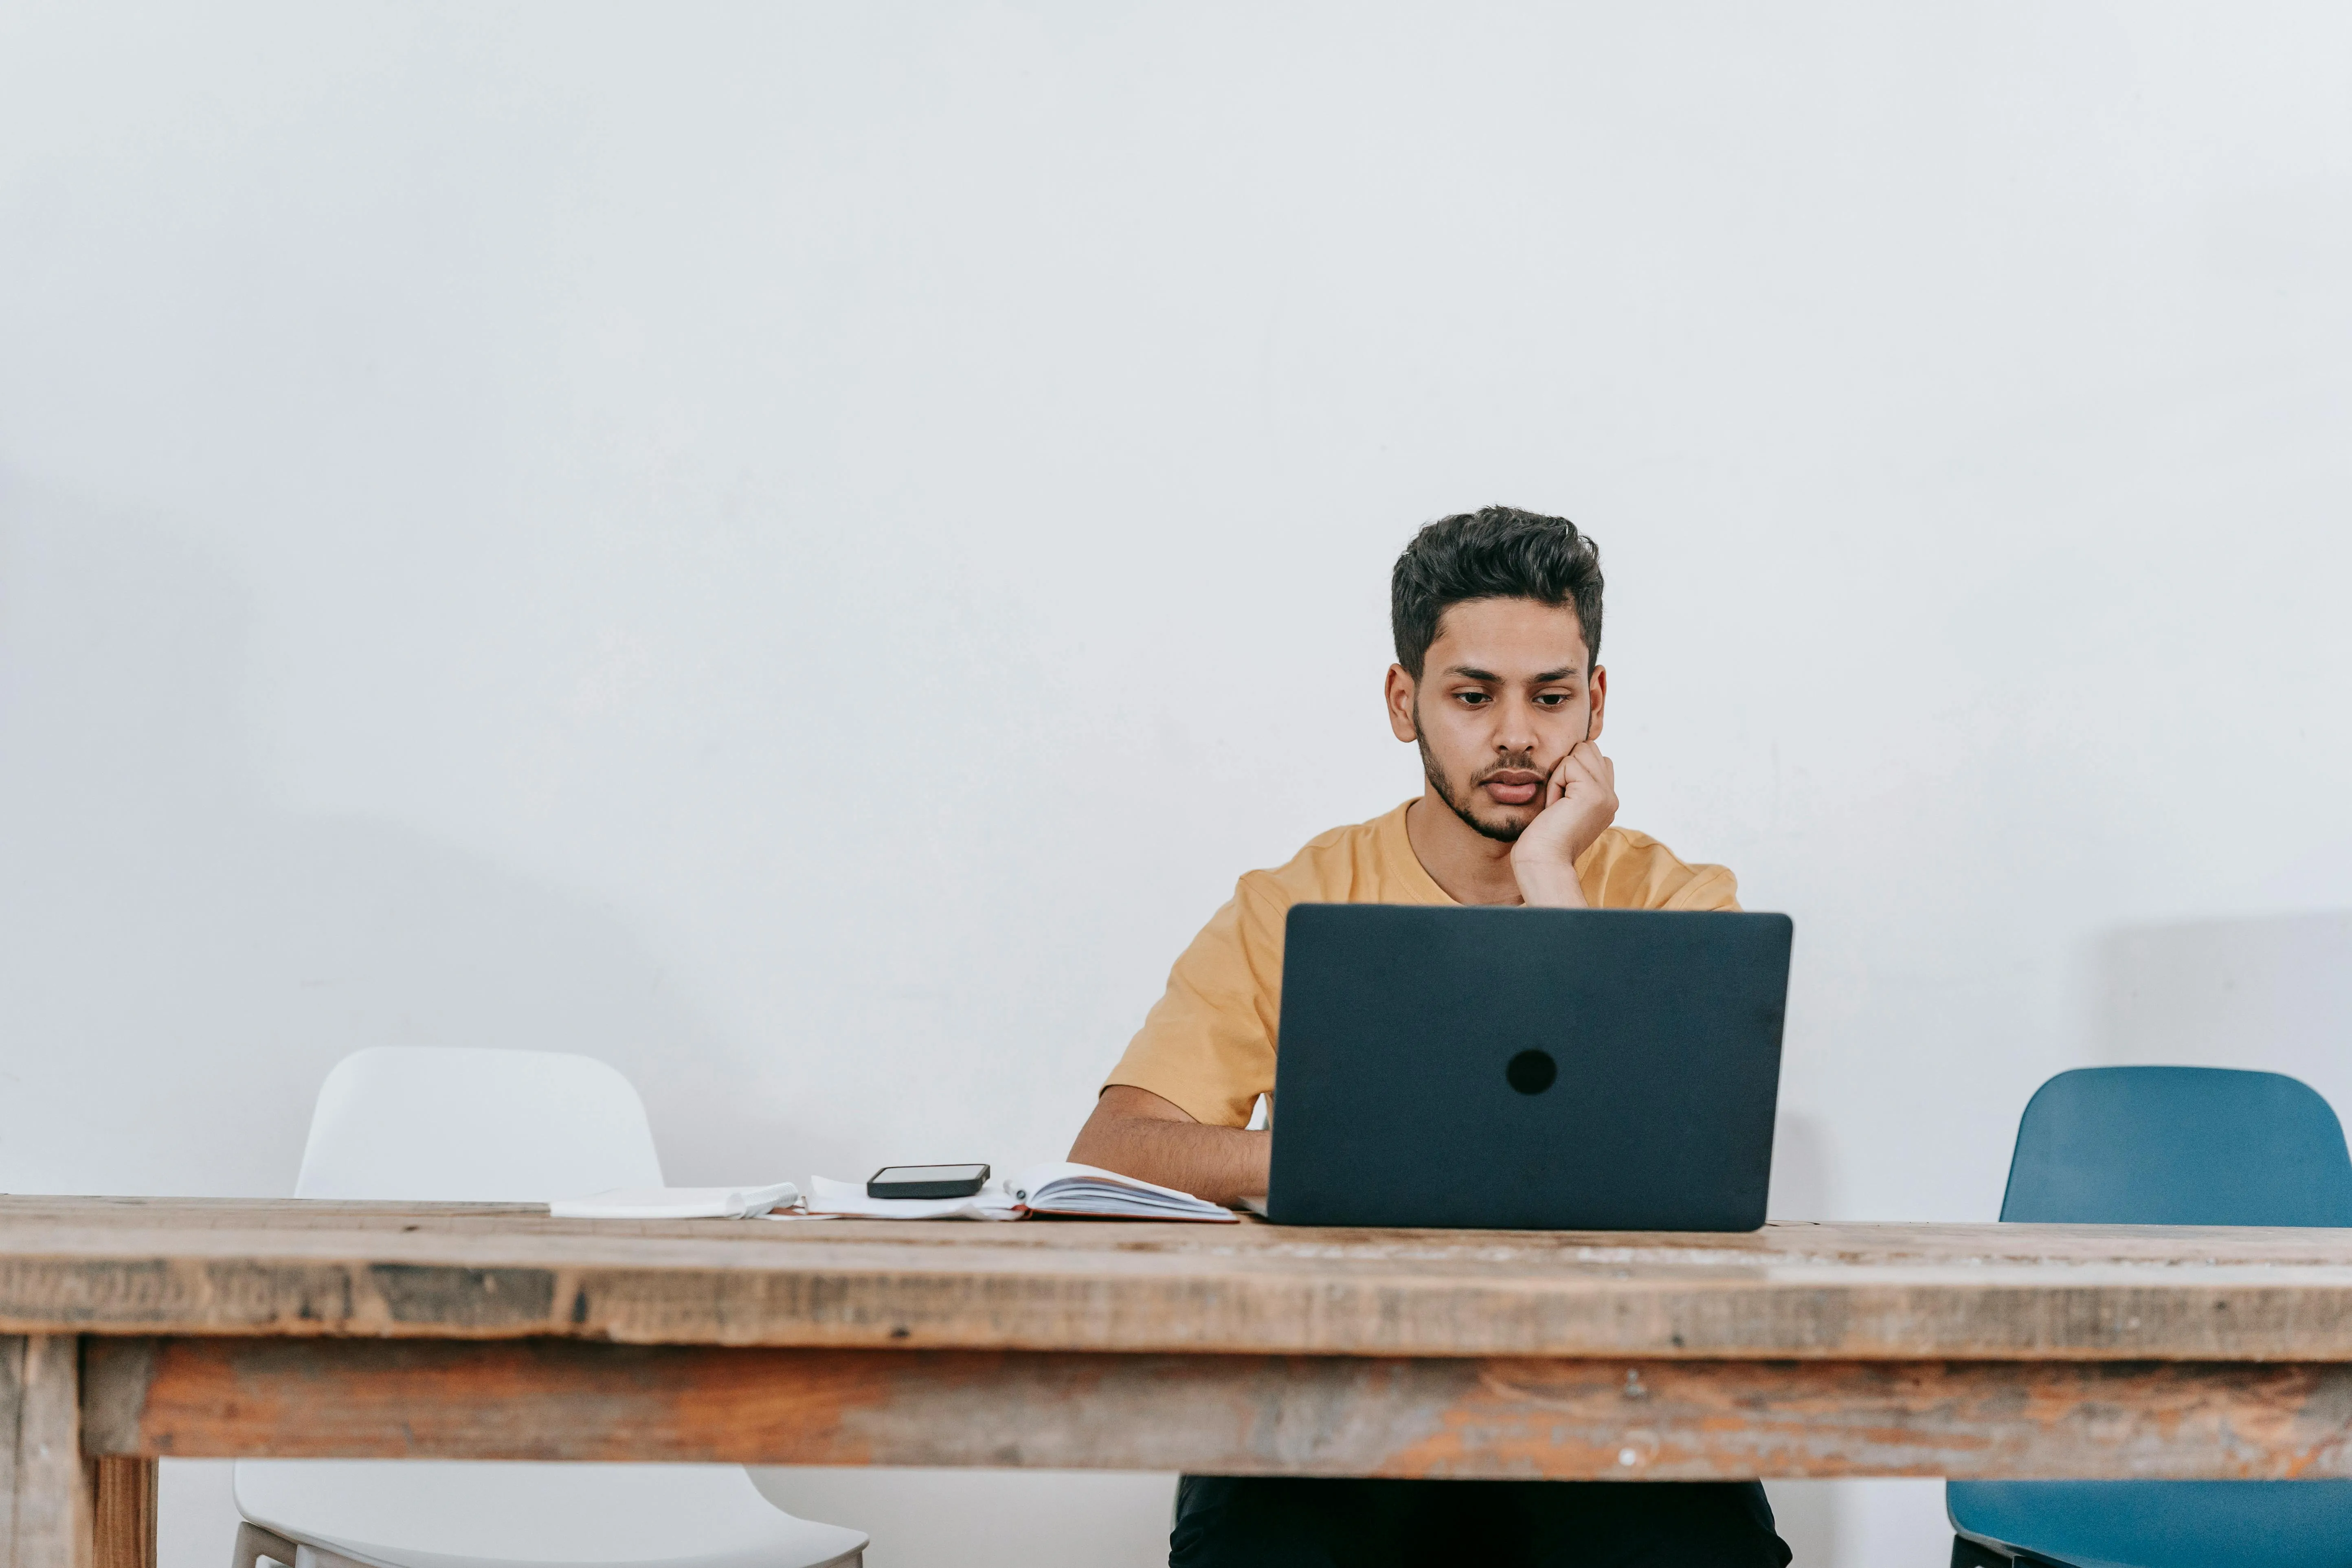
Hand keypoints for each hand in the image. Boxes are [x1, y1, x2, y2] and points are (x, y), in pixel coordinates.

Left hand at [1508, 740, 1617, 906]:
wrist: (1543, 862)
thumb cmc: (1543, 837)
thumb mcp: (1564, 804)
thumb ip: (1576, 782)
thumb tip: (1574, 753)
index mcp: (1607, 800)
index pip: (1596, 758)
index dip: (1572, 769)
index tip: (1562, 801)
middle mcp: (1611, 797)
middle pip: (1589, 749)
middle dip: (1566, 767)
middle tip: (1558, 802)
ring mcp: (1606, 795)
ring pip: (1580, 752)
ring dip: (1560, 774)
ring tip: (1557, 804)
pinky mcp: (1594, 793)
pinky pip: (1568, 764)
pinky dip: (1555, 782)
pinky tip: (1554, 807)